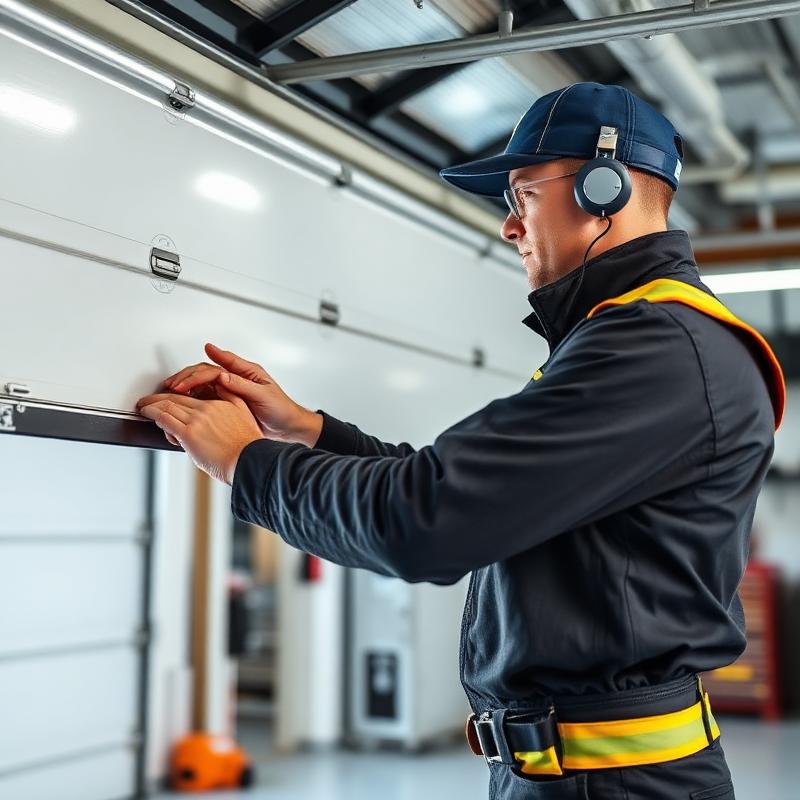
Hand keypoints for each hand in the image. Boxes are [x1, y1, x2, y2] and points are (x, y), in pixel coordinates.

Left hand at [136, 387, 262, 483]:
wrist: (248, 461)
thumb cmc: (247, 446)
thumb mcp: (243, 413)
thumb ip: (231, 399)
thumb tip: (220, 389)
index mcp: (218, 404)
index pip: (188, 396)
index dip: (174, 395)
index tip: (167, 397)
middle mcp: (206, 409)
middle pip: (175, 398)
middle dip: (157, 398)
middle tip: (148, 401)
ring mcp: (196, 420)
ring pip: (167, 406)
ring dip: (151, 406)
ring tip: (143, 407)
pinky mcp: (188, 434)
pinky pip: (165, 419)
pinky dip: (153, 414)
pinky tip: (148, 414)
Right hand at [162, 343, 321, 446]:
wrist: (288, 427)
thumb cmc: (280, 409)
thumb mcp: (263, 394)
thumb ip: (242, 384)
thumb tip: (222, 375)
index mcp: (244, 372)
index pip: (213, 368)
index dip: (195, 374)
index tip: (181, 382)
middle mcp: (235, 379)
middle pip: (203, 373)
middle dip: (185, 377)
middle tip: (169, 386)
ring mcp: (230, 391)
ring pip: (201, 384)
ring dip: (185, 387)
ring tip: (170, 393)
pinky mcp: (227, 404)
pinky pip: (205, 397)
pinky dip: (192, 399)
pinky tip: (183, 404)